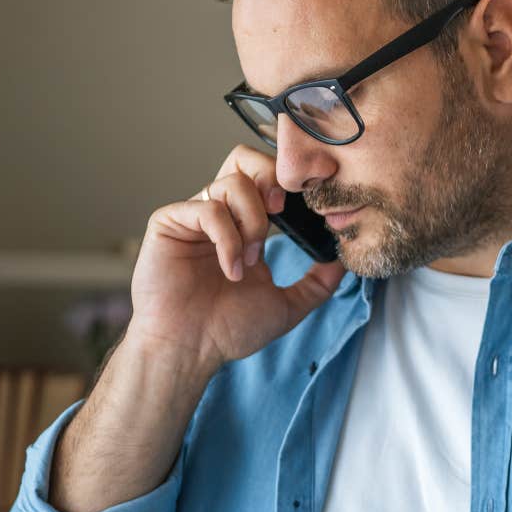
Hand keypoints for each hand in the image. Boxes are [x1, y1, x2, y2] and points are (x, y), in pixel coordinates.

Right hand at [126, 144, 345, 374]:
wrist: (189, 352)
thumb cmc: (227, 330)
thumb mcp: (286, 305)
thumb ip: (317, 283)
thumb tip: (343, 261)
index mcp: (243, 224)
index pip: (265, 177)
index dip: (289, 182)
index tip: (311, 205)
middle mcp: (218, 214)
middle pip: (244, 159)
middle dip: (270, 178)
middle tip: (281, 210)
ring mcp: (192, 216)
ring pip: (232, 182)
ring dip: (252, 221)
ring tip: (250, 261)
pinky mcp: (168, 223)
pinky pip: (207, 208)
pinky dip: (228, 238)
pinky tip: (231, 269)